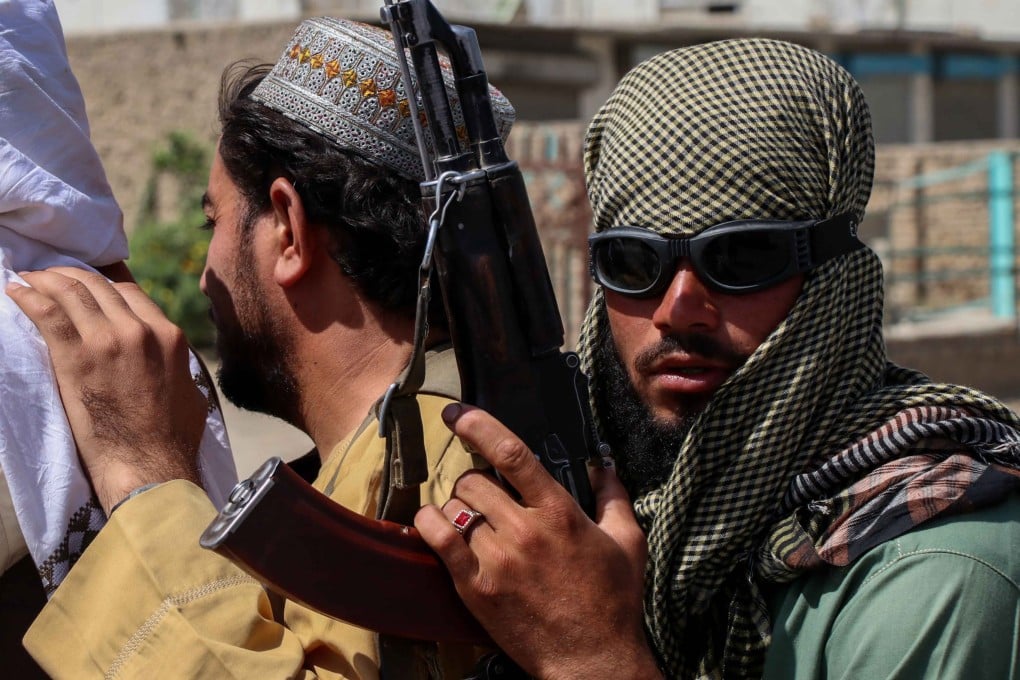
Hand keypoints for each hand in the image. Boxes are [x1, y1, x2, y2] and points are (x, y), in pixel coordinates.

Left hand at [6, 267, 206, 513]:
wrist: (149, 463)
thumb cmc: (173, 436)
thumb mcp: (189, 388)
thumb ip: (175, 363)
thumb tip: (167, 361)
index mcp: (168, 335)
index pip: (129, 292)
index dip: (102, 284)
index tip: (85, 286)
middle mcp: (139, 330)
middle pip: (98, 285)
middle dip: (70, 274)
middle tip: (50, 275)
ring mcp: (106, 341)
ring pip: (72, 291)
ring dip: (45, 279)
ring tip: (28, 278)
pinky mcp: (76, 357)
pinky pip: (48, 313)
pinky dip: (29, 297)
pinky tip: (16, 291)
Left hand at [415, 404, 660, 679]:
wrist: (592, 660)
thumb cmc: (613, 602)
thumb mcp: (628, 542)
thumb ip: (614, 496)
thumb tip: (603, 463)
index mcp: (560, 513)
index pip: (512, 454)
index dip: (479, 426)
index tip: (457, 412)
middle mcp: (525, 531)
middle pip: (475, 481)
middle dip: (475, 482)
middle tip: (486, 497)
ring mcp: (497, 560)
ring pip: (456, 508)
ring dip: (458, 506)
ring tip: (472, 519)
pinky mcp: (475, 588)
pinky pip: (438, 541)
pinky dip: (428, 524)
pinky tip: (432, 522)